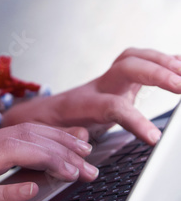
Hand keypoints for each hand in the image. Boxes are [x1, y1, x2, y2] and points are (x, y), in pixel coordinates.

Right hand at [0, 123, 96, 200]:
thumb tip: (24, 173)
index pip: (20, 132)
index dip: (54, 135)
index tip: (82, 142)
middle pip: (21, 137)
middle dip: (60, 145)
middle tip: (90, 157)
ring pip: (8, 154)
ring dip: (46, 160)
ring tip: (73, 170)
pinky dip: (10, 189)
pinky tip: (32, 190)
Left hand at [1, 48, 180, 144]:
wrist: (35, 114)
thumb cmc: (44, 128)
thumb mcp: (50, 141)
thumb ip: (67, 142)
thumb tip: (82, 140)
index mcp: (81, 104)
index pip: (111, 106)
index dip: (134, 119)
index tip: (154, 138)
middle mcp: (96, 86)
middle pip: (127, 68)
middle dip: (156, 73)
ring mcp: (106, 81)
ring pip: (133, 58)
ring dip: (162, 61)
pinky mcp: (115, 81)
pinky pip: (138, 63)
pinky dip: (160, 61)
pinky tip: (178, 64)